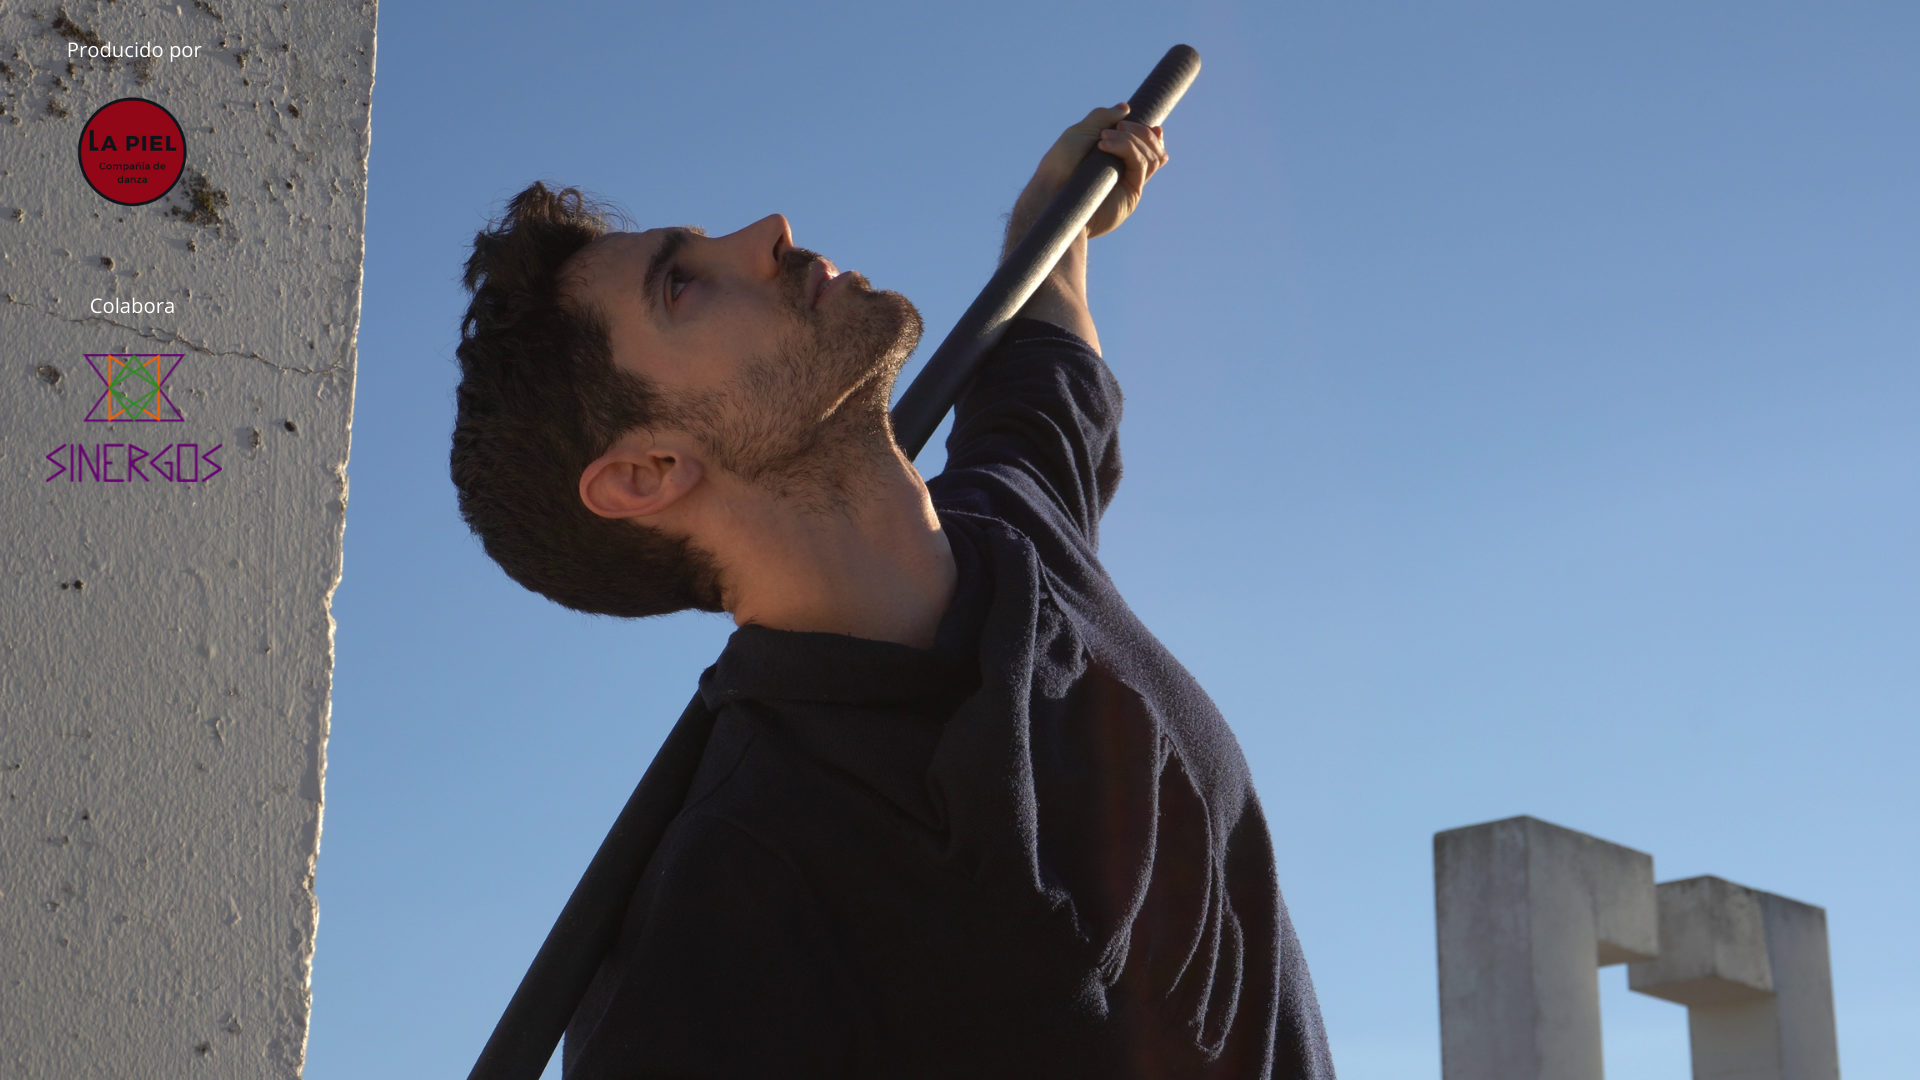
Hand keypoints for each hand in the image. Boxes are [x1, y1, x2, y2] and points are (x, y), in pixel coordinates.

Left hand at [1009, 103, 1169, 249]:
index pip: (1146, 147)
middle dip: (1140, 131)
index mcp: (1116, 158)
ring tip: (1103, 139)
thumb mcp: (1081, 132)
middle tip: (1117, 127)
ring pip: (1152, 156)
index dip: (1152, 135)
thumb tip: (1126, 107)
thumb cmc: (1059, 165)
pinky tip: (1104, 145)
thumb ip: (1103, 118)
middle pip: (1154, 150)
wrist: (1051, 192)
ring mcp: (1129, 184)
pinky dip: (1128, 148)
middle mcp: (1125, 172)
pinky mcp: (1130, 195)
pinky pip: (1142, 165)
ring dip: (1132, 138)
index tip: (1152, 124)